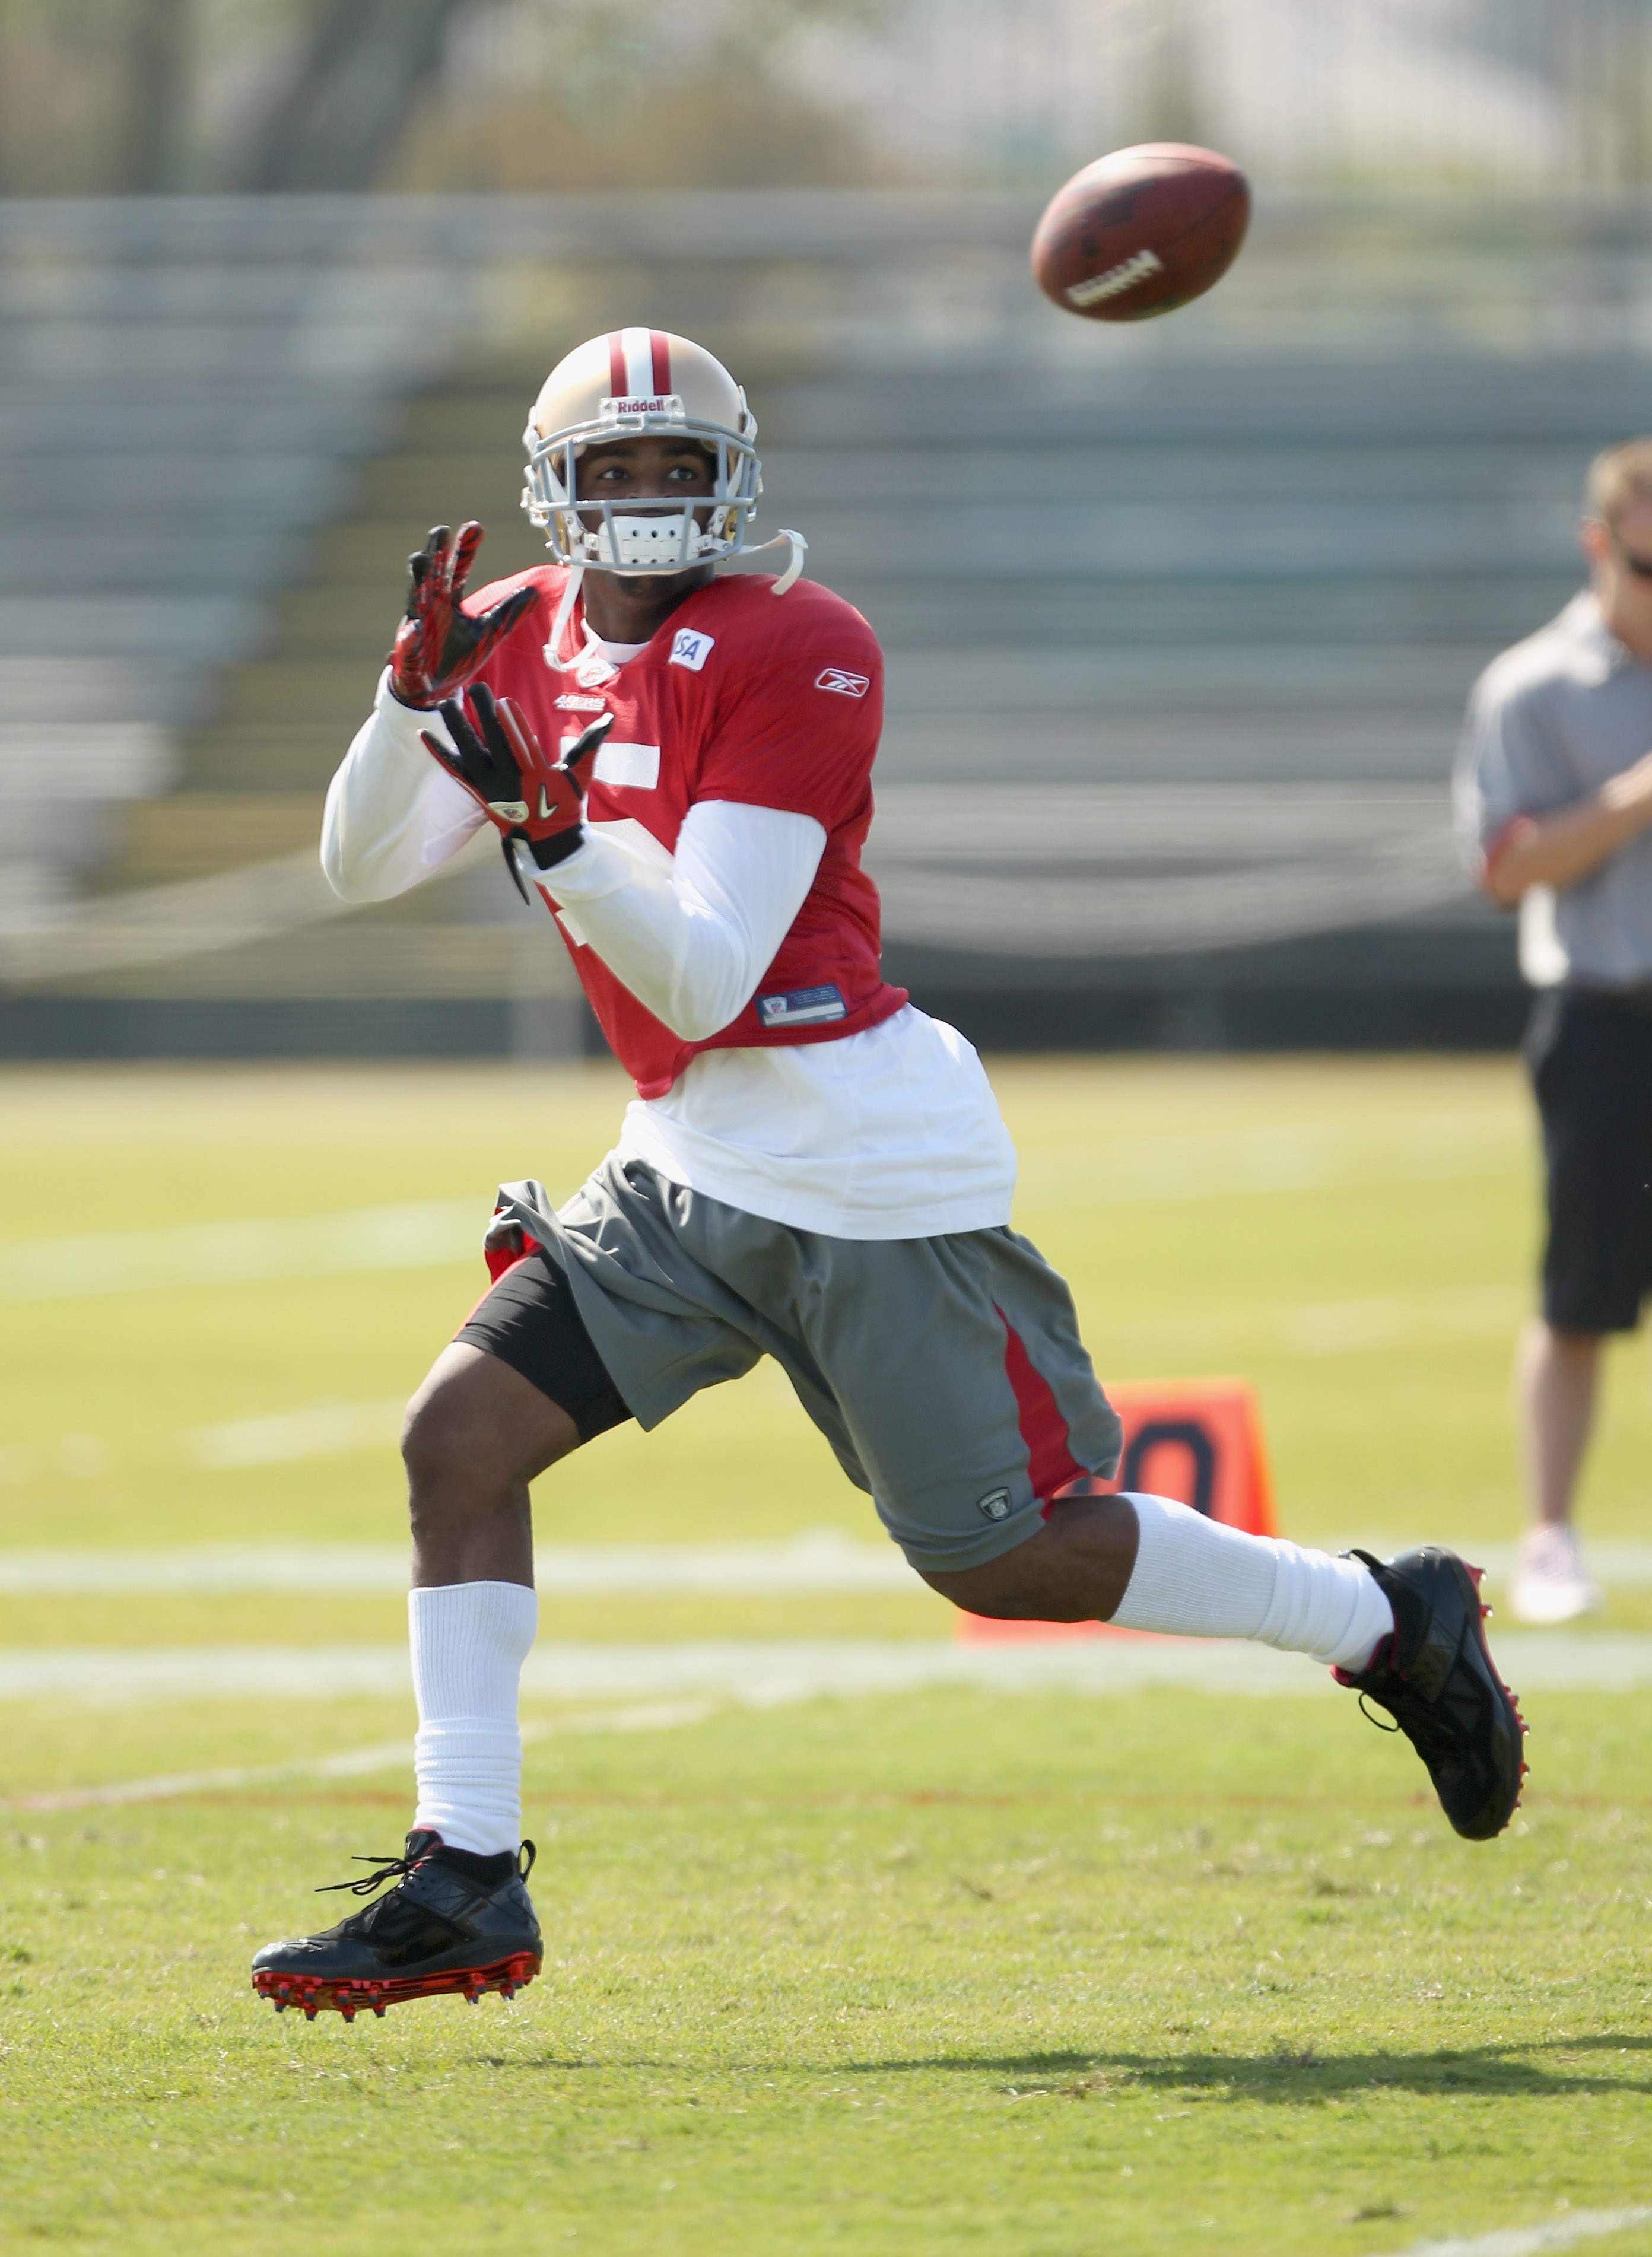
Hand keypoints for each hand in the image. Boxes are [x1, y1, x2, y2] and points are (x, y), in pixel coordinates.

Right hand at [388, 522, 538, 708]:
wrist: (435, 688)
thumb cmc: (458, 655)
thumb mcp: (489, 632)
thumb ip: (508, 612)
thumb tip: (534, 591)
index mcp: (448, 599)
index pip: (457, 568)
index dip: (465, 548)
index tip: (474, 526)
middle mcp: (430, 606)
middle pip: (432, 574)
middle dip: (435, 553)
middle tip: (440, 531)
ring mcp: (417, 627)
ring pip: (414, 600)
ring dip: (416, 581)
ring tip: (419, 559)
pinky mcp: (408, 653)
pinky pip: (408, 646)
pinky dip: (410, 639)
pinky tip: (412, 630)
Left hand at [421, 685, 612, 895]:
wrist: (547, 842)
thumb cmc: (566, 806)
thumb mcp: (580, 777)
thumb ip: (589, 747)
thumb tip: (607, 721)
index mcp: (536, 775)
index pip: (522, 746)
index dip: (512, 724)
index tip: (504, 702)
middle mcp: (509, 780)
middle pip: (492, 743)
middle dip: (483, 714)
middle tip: (474, 687)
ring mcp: (490, 787)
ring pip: (469, 753)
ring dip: (456, 727)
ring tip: (445, 702)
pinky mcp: (477, 792)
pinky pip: (454, 770)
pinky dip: (440, 753)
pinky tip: (425, 734)